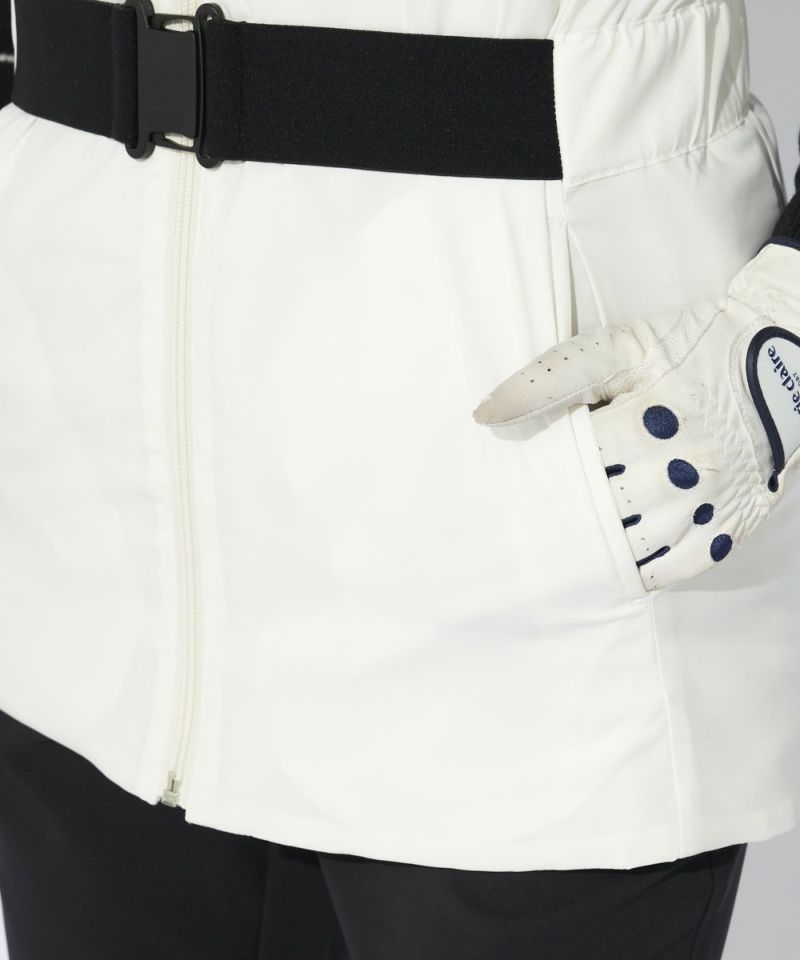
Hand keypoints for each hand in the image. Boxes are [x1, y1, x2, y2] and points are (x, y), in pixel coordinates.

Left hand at [471, 241, 799, 590]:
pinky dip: (647, 574)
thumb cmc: (690, 348)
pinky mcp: (734, 520)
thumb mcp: (618, 347)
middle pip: (606, 511)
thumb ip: (549, 379)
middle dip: (566, 520)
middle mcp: (687, 467)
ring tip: (562, 560)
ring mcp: (714, 499)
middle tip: (529, 533)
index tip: (520, 488)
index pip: (579, 466)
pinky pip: (684, 565)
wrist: (784, 356)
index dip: (546, 478)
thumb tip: (484, 414)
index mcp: (653, 421)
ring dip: (599, 554)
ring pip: (642, 545)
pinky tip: (619, 573)